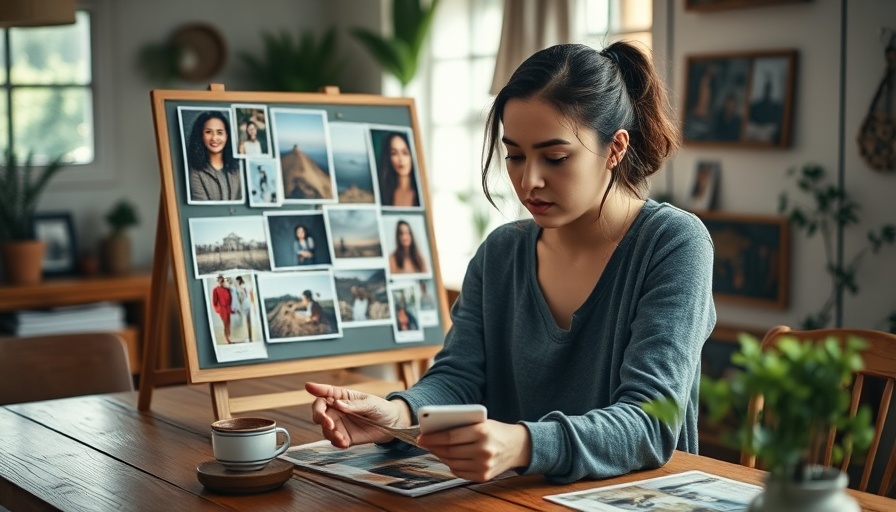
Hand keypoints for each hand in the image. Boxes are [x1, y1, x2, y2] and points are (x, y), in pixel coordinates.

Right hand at [305, 382, 409, 447]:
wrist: (393, 425)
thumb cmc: (381, 408)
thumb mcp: (370, 404)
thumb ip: (353, 405)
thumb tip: (337, 404)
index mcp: (342, 397)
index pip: (326, 392)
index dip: (317, 389)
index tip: (309, 386)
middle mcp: (337, 410)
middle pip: (319, 411)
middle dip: (319, 416)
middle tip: (328, 423)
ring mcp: (339, 424)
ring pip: (324, 428)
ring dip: (329, 433)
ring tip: (340, 437)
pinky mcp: (344, 437)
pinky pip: (334, 440)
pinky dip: (336, 442)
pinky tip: (344, 443)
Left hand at [416, 420, 530, 481]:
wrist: (518, 446)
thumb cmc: (495, 431)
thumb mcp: (481, 422)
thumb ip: (462, 425)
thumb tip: (435, 431)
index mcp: (482, 432)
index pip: (451, 436)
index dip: (433, 437)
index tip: (421, 437)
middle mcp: (484, 450)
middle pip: (450, 451)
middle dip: (433, 447)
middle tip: (423, 442)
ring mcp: (484, 465)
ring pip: (452, 462)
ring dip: (440, 456)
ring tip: (433, 449)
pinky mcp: (484, 476)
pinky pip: (459, 472)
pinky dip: (451, 465)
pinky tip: (447, 458)